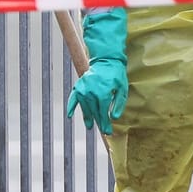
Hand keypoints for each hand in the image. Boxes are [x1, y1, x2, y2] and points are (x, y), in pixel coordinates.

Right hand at [68, 8, 129, 133]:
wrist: (106, 59)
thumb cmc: (116, 75)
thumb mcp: (123, 89)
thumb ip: (119, 104)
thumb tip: (114, 118)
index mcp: (103, 94)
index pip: (103, 113)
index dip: (105, 123)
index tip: (108, 132)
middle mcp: (91, 93)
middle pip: (94, 112)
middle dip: (99, 122)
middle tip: (103, 131)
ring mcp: (83, 89)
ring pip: (85, 107)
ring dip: (87, 117)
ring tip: (89, 126)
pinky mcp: (78, 86)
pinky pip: (73, 98)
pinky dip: (71, 107)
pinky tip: (70, 115)